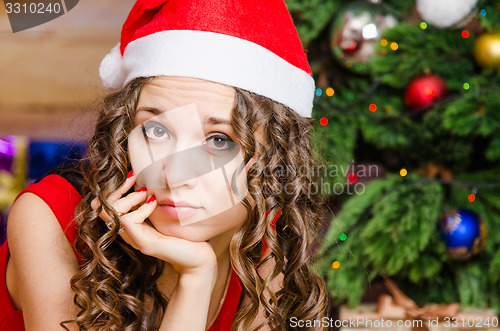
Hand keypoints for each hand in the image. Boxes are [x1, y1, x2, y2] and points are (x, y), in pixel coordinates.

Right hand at [91, 172, 217, 281]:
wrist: (198, 257)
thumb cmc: (183, 232)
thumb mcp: (162, 212)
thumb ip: (150, 201)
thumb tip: (145, 178)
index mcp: (131, 226)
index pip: (103, 206)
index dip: (113, 190)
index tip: (131, 176)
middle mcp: (129, 234)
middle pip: (101, 209)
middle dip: (117, 189)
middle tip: (135, 178)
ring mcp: (136, 240)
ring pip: (112, 214)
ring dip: (128, 198)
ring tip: (146, 193)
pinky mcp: (145, 244)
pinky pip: (129, 221)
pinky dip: (141, 208)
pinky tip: (155, 203)